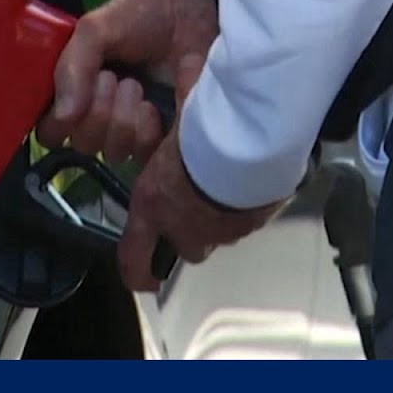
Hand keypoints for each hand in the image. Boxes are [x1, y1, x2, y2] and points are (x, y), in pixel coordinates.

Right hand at [37, 0, 217, 163]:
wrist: (200, 12)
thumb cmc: (148, 15)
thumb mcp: (98, 28)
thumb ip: (72, 66)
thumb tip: (64, 115)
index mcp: (75, 86)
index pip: (49, 128)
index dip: (58, 120)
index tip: (77, 93)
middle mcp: (98, 113)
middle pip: (80, 143)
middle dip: (97, 111)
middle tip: (114, 78)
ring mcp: (129, 129)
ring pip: (109, 152)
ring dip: (122, 119)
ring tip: (137, 88)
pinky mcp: (161, 140)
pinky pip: (141, 155)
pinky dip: (145, 131)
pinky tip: (154, 107)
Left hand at [118, 55, 286, 290]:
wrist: (249, 140)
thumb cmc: (197, 131)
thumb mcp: (169, 131)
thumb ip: (167, 136)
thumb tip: (166, 112)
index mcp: (153, 208)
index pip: (136, 261)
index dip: (138, 273)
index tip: (142, 280)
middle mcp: (188, 230)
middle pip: (187, 247)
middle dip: (187, 230)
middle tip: (190, 199)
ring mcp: (225, 230)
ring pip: (218, 232)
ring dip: (217, 213)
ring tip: (223, 181)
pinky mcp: (257, 221)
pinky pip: (246, 218)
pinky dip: (245, 202)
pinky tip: (247, 176)